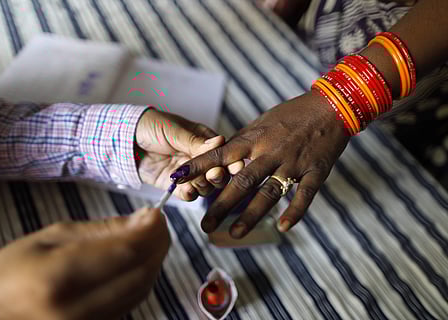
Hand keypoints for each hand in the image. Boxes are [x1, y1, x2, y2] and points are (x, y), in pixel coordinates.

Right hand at [0, 208, 169, 319]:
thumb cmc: (18, 265)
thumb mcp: (55, 236)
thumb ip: (103, 230)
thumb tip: (144, 220)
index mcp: (57, 276)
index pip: (123, 253)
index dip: (149, 232)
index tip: (157, 214)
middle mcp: (75, 308)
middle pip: (138, 273)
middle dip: (156, 244)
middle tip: (158, 223)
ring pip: (140, 289)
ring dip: (153, 260)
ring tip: (151, 236)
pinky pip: (131, 301)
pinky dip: (142, 276)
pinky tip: (140, 258)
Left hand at [135, 108, 243, 200]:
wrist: (124, 139)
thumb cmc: (150, 126)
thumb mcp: (173, 130)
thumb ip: (195, 141)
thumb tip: (220, 142)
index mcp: (203, 140)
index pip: (222, 152)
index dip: (228, 159)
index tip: (233, 164)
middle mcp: (199, 158)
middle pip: (218, 172)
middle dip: (218, 175)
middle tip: (214, 174)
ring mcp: (188, 174)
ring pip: (206, 186)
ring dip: (204, 185)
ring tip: (197, 181)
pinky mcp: (175, 186)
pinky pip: (188, 194)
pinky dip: (189, 194)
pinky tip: (186, 190)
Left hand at [171, 92, 349, 237]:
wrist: (331, 106)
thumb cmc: (292, 114)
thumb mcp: (261, 122)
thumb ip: (243, 142)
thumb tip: (221, 155)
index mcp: (254, 138)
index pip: (219, 154)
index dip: (198, 167)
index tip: (178, 178)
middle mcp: (270, 152)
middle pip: (241, 182)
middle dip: (221, 205)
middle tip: (205, 225)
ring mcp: (293, 163)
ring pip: (268, 193)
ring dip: (251, 215)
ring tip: (234, 234)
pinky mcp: (315, 171)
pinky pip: (304, 195)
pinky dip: (294, 213)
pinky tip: (282, 228)